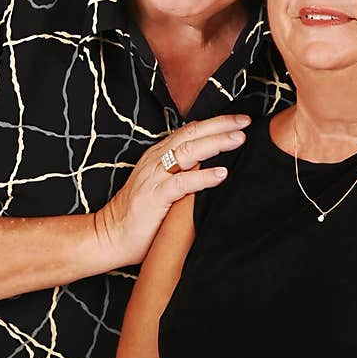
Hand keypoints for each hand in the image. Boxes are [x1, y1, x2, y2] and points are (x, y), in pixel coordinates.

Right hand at [97, 115, 249, 266]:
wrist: (110, 237)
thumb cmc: (140, 216)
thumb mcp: (163, 187)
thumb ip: (183, 174)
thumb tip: (214, 167)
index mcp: (158, 156)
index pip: (189, 130)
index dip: (215, 123)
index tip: (240, 120)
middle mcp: (155, 161)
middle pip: (191, 134)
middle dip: (220, 126)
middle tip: (246, 122)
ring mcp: (153, 177)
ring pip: (188, 151)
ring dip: (216, 143)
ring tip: (239, 140)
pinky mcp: (154, 197)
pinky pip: (182, 182)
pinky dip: (203, 176)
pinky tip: (222, 174)